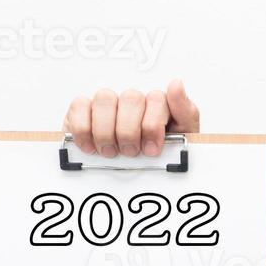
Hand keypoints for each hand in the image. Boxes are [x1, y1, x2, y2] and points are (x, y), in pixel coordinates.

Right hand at [62, 79, 199, 158]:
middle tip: (130, 152)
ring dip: (107, 131)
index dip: (152, 125)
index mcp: (158, 106)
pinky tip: (91, 146)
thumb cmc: (158, 158)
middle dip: (130, 131)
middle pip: (131, 98)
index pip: (156, 99)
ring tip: (111, 151)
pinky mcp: (83, 111)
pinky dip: (84, 129)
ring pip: (105, 99)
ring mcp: (108, 104)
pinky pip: (79, 105)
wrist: (136, 181)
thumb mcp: (183, 139)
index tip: (151, 148)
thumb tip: (176, 84)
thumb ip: (185, 112)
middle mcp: (133, 102)